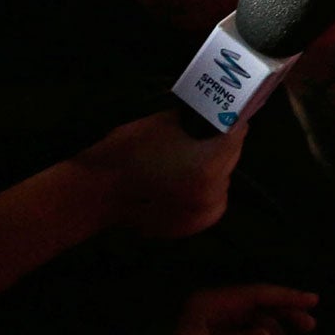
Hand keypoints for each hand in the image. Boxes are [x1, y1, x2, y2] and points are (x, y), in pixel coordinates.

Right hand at [74, 112, 247, 238]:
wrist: (96, 193)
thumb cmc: (129, 151)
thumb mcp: (167, 121)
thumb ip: (199, 116)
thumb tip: (217, 108)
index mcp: (210, 166)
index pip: (238, 132)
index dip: (230, 118)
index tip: (225, 110)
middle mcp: (215, 193)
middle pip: (232, 155)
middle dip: (221, 142)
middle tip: (203, 131)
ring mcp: (206, 214)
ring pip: (223, 177)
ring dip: (213, 166)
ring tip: (188, 156)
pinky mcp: (195, 226)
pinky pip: (212, 197)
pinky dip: (204, 187)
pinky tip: (184, 178)